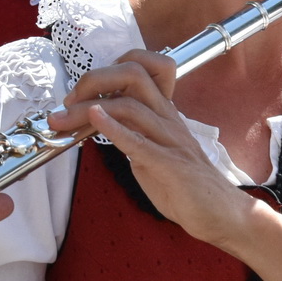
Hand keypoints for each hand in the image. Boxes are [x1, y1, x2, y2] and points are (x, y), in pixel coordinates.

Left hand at [47, 50, 257, 247]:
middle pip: (132, 75)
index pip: (141, 67)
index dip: (106, 71)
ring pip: (129, 106)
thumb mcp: (153, 151)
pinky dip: (113, 128)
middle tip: (66, 104)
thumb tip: (100, 125)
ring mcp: (170, 139)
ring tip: (63, 120)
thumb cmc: (185, 186)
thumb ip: (132, 134)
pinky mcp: (170, 165)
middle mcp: (168, 118)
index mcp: (165, 112)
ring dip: (88, 110)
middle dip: (94, 81)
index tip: (80, 94)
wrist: (218, 213)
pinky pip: (140, 141)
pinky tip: (95, 120)